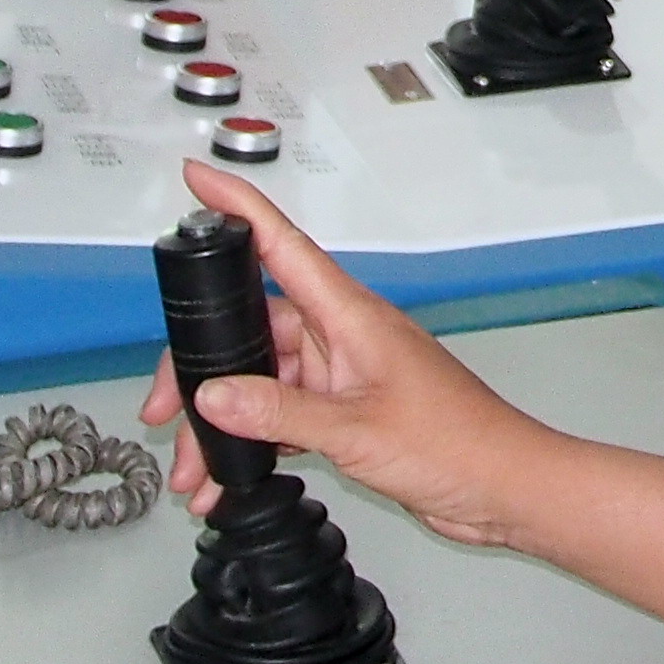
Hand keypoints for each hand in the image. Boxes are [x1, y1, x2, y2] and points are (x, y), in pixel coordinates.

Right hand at [137, 163, 557, 546]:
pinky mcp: (348, 407)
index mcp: (350, 314)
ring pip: (263, 378)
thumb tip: (214, 395)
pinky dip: (253, 438)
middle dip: (202, 370)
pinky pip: (283, 409)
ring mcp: (346, 370)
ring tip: (195, 470)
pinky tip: (230, 476)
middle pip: (253, 327)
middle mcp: (343, 334)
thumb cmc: (454, 443)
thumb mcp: (353, 429)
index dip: (237, 207)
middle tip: (162, 413)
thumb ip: (279, 411)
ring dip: (225, 420)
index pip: (282, 244)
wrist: (500, 486)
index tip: (198, 178)